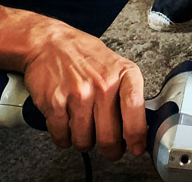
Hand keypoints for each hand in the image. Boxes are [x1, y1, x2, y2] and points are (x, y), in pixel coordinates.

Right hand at [21, 23, 145, 159]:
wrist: (51, 43)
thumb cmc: (86, 56)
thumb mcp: (117, 66)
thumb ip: (129, 93)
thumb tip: (140, 126)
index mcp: (124, 74)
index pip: (135, 111)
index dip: (137, 136)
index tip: (137, 148)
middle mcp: (103, 85)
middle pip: (109, 136)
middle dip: (110, 149)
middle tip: (109, 147)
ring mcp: (78, 94)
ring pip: (84, 141)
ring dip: (85, 141)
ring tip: (85, 127)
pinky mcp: (55, 103)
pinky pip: (62, 137)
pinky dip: (64, 138)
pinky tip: (68, 124)